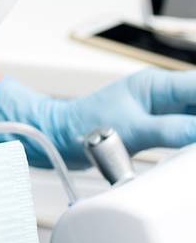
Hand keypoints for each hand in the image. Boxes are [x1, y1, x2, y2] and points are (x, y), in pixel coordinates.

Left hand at [0, 71, 195, 168]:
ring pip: (194, 117)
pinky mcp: (159, 129)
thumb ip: (172, 130)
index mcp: (158, 84)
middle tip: (194, 143)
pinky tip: (188, 158)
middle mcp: (163, 94)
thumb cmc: (85, 127)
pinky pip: (187, 133)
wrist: (60, 138)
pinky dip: (191, 144)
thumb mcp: (133, 128)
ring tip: (190, 152)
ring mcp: (163, 111)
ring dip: (193, 132)